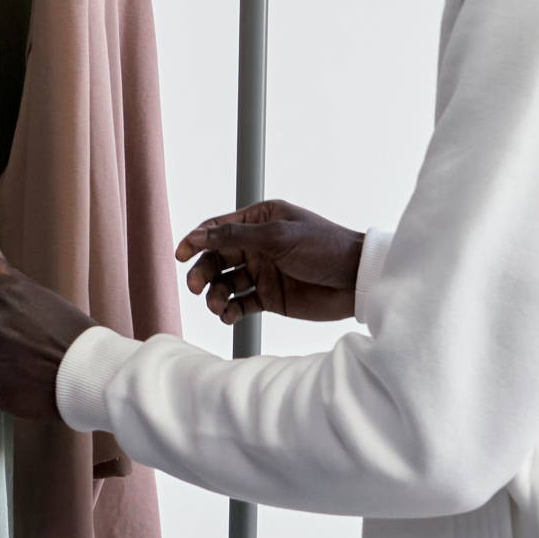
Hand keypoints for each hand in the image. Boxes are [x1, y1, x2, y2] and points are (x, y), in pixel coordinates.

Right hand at [176, 200, 364, 324]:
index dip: (196, 241)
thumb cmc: (324, 248)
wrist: (358, 281)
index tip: (181, 255)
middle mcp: (258, 246)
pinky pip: (240, 304)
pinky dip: (230, 311)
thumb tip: (199, 235)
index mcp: (261, 221)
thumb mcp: (278, 236)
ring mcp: (263, 272)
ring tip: (216, 305)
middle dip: (203, 272)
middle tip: (196, 287)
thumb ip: (235, 237)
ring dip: (214, 295)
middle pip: (216, 258)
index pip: (217, 229)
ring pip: (225, 283)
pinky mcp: (269, 297)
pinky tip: (228, 316)